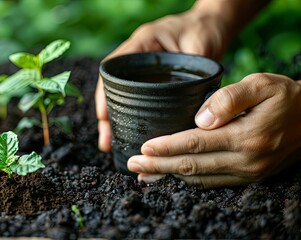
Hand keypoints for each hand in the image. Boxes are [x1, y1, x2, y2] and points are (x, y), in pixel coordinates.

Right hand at [96, 10, 228, 151]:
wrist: (213, 24)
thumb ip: (196, 72)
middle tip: (106, 141)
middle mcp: (138, 57)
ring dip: (115, 119)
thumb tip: (196, 108)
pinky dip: (129, 115)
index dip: (105, 93)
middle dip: (107, 114)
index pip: (114, 67)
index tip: (103, 116)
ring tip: (111, 144)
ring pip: (121, 95)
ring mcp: (144, 69)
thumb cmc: (206, 29)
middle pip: (112, 86)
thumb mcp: (201, 46)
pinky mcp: (153, 80)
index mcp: (143, 43)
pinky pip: (135, 98)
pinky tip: (128, 134)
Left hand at [127, 73, 300, 187]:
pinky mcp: (250, 178)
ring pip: (200, 179)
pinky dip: (188, 181)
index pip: (195, 143)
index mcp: (245, 136)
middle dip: (159, 165)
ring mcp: (248, 173)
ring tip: (144, 173)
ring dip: (169, 176)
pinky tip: (172, 177)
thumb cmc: (286, 97)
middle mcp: (245, 160)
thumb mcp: (262, 84)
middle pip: (192, 166)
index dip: (166, 146)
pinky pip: (212, 182)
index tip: (144, 146)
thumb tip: (201, 117)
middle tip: (133, 164)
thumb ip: (230, 98)